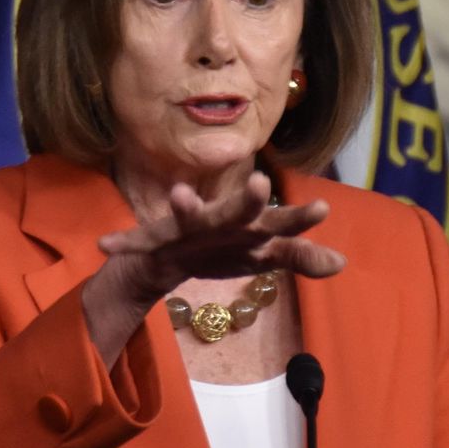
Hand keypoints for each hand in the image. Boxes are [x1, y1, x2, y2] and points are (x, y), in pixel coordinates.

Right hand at [96, 171, 345, 303]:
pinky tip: (106, 245)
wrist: (173, 253)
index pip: (282, 223)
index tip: (324, 208)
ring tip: (180, 195)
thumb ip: (299, 258)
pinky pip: (138, 241)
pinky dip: (123, 243)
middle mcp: (222, 221)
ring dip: (184, 207)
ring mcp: (187, 227)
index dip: (300, 218)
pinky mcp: (155, 238)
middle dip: (247, 201)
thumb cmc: (226, 248)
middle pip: (238, 211)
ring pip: (187, 217)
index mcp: (250, 228)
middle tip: (261, 184)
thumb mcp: (264, 256)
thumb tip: (342, 263)